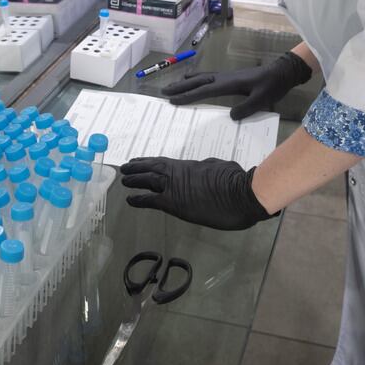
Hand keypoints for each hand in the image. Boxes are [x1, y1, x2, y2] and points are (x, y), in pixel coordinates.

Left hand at [121, 157, 274, 230]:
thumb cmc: (236, 181)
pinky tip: (130, 199)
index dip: (149, 161)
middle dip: (137, 168)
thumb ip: (206, 167)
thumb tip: (202, 168)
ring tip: (123, 179)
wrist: (240, 195)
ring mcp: (175, 188)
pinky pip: (151, 200)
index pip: (163, 162)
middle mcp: (178, 174)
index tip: (138, 160)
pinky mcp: (174, 204)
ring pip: (147, 180)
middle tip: (125, 168)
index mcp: (189, 166)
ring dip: (134, 179)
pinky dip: (139, 199)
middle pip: (152, 168)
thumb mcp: (219, 167)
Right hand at [160, 52, 311, 119]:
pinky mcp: (230, 77)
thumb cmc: (272, 86)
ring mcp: (226, 76)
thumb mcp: (262, 99)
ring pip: (201, 77)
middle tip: (164, 91)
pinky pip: (208, 77)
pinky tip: (195, 80)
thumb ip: (247, 108)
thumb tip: (230, 116)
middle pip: (198, 81)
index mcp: (229, 83)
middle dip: (180, 87)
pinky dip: (197, 78)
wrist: (282, 72)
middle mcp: (224, 77)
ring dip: (186, 82)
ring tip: (173, 85)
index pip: (204, 90)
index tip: (172, 100)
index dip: (188, 96)